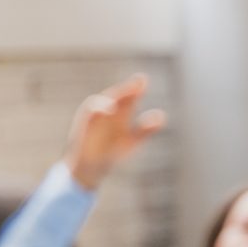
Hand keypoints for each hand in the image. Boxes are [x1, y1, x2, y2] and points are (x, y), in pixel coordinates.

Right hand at [64, 74, 165, 189]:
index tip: (144, 80)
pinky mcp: (86, 121)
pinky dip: (100, 107)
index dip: (137, 89)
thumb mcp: (132, 141)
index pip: (130, 97)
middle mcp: (109, 109)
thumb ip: (145, 130)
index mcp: (121, 112)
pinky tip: (111, 108)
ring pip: (104, 99)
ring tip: (130, 92)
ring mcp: (97, 114)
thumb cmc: (112, 151)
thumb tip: (162, 116)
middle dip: (129, 88)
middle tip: (140, 80)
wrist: (92, 166)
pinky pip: (91, 110)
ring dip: (116, 95)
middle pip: (119, 96)